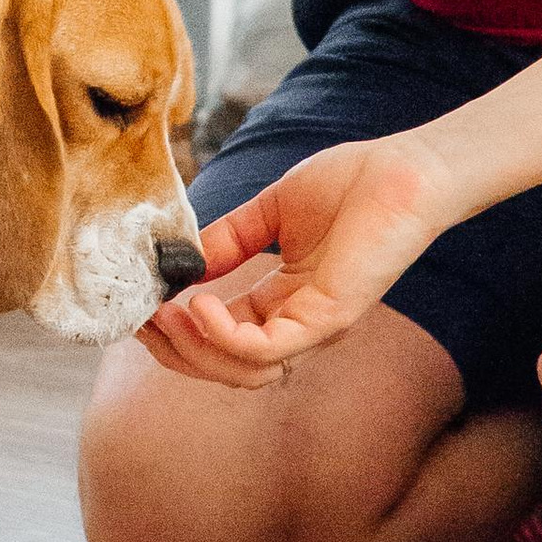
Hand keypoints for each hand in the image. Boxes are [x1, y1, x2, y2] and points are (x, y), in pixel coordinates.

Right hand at [139, 132, 454, 387]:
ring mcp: (314, 326)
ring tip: (168, 311)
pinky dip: (223, 335)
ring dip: (193, 348)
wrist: (404, 170)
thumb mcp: (266, 212)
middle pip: (223, 367)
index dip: (173, 330)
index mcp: (282, 302)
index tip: (136, 307)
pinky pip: (267, 349)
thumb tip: (178, 261)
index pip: (218, 337)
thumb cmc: (349, 183)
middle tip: (140, 320)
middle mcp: (297, 325)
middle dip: (173, 351)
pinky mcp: (329, 318)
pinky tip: (201, 303)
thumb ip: (224, 240)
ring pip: (242, 371)